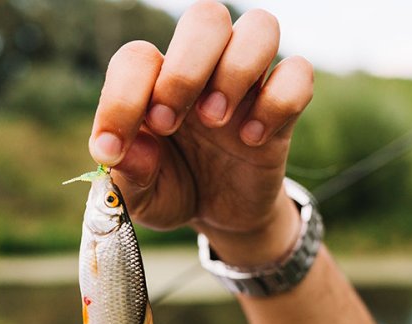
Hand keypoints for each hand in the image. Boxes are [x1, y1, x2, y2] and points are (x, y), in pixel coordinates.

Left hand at [89, 1, 313, 265]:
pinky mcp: (282, 108)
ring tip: (215, 121)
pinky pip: (298, 73)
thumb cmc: (173, 188)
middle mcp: (203, 68)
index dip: (120, 98)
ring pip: (261, 27)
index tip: (112, 148)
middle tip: (168, 124)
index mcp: (156, 81)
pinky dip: (277, 102)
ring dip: (235, 71)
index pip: (137, 57)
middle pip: (206, 17)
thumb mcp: (141, 197)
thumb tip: (124, 151)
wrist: (220, 216)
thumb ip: (126, 177)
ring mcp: (246, 84)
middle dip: (185, 70)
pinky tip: (252, 139)